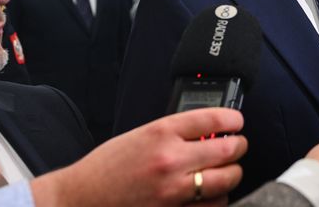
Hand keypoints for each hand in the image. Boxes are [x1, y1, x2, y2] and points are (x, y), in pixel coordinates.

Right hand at [31, 108, 246, 205]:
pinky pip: (213, 206)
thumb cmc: (107, 168)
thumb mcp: (140, 136)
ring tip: (223, 171)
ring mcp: (173, 191)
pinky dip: (216, 199)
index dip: (233, 120)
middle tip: (236, 146)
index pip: (214, 120)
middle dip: (238, 147)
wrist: (80, 200)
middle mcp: (170, 160)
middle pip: (228, 150)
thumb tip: (211, 133)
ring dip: (230, 175)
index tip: (237, 123)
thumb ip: (175, 132)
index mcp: (161, 133)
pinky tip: (209, 194)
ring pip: (226, 181)